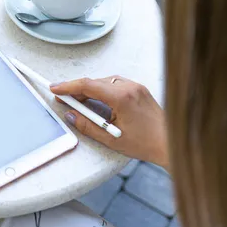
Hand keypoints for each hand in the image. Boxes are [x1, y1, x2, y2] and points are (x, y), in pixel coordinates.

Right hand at [51, 76, 168, 168]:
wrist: (172, 143)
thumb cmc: (146, 143)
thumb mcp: (111, 139)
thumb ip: (88, 126)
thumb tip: (71, 116)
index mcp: (122, 97)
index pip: (88, 85)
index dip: (68, 86)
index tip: (55, 88)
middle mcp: (129, 87)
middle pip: (95, 82)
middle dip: (77, 90)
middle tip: (63, 99)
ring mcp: (135, 86)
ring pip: (104, 82)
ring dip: (90, 90)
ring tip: (80, 103)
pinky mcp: (139, 90)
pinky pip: (115, 84)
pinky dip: (103, 90)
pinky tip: (98, 102)